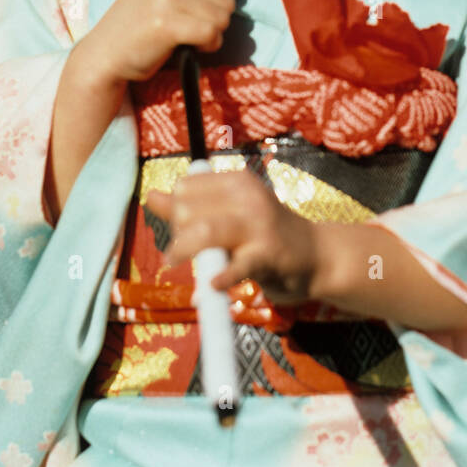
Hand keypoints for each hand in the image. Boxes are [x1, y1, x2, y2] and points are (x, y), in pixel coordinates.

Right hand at [75, 0, 237, 85]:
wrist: (104, 53)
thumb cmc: (138, 26)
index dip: (213, 4)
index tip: (189, 15)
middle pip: (226, 0)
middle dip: (214, 20)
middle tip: (187, 30)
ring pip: (223, 18)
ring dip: (211, 35)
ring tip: (185, 38)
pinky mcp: (168, 22)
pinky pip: (212, 34)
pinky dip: (207, 47)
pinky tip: (187, 47)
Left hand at [146, 168, 320, 304]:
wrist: (316, 257)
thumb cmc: (265, 236)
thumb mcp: (229, 214)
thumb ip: (189, 207)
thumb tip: (150, 196)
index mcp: (236, 182)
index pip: (185, 188)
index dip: (177, 211)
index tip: (187, 229)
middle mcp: (247, 196)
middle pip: (188, 209)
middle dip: (179, 233)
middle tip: (189, 252)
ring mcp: (258, 224)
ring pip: (205, 230)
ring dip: (185, 250)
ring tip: (176, 263)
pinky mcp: (267, 254)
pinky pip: (236, 265)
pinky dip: (220, 277)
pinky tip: (212, 285)